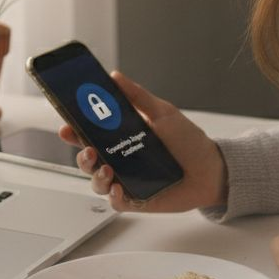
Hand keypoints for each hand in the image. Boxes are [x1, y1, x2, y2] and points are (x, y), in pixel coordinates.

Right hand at [59, 71, 227, 213]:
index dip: (75, 130)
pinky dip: (113, 197)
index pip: (90, 133)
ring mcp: (127, 180)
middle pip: (88, 159)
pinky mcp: (136, 199)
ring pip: (97, 182)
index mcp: (122, 137)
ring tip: (107, 169)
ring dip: (96, 176)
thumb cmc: (188, 141)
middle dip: (81, 154)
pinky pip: (116, 202)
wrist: (211, 169)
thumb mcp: (162, 113)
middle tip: (88, 149)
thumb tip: (115, 76)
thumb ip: (137, 96)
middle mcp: (120, 159)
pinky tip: (118, 188)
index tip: (67, 125)